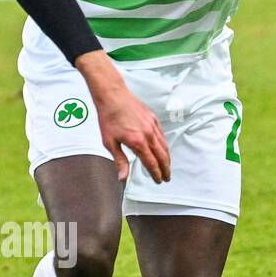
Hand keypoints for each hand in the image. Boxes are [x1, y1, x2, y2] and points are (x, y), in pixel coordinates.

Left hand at [74, 50, 170, 183]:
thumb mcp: (109, 142)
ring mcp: (153, 126)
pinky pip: (162, 135)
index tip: (158, 181)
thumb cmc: (108, 118)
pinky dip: (164, 145)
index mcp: (138, 142)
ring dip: (167, 158)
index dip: (156, 174)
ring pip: (164, 146)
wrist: (112, 96)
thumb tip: (123, 178)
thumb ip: (119, 160)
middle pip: (162, 156)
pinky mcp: (153, 119)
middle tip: (166, 178)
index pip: (151, 163)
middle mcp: (149, 135)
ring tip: (166, 167)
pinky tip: (162, 149)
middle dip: (165, 169)